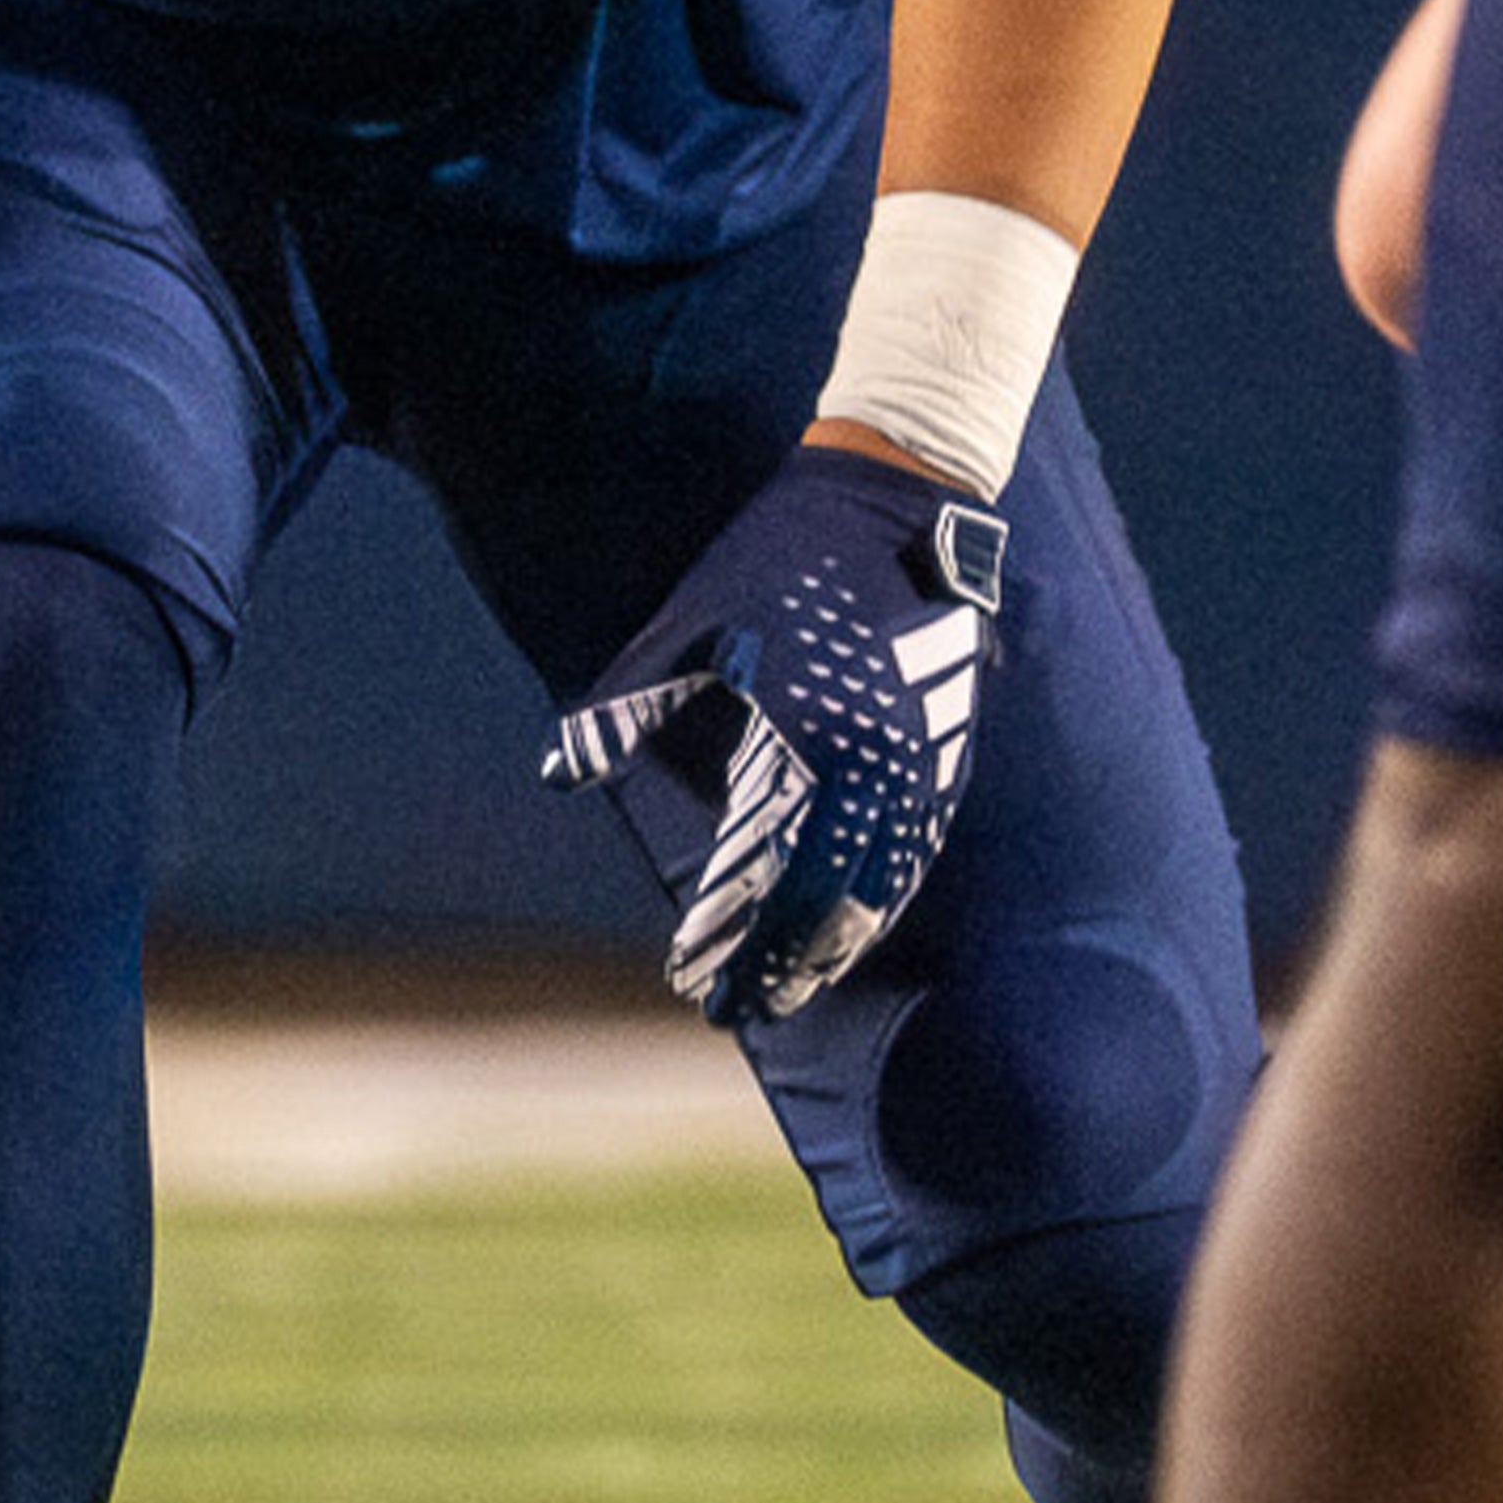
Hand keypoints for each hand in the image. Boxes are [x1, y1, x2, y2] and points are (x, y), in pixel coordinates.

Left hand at [543, 445, 1004, 1027]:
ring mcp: (918, 759)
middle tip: (739, 1006)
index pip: (763, 873)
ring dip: (834, 941)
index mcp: (801, 736)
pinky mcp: (945, 747)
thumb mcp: (684, 628)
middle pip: (827, 899)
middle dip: (780, 961)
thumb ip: (623, 708)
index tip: (695, 983)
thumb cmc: (770, 559)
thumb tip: (556, 771)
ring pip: (881, 884)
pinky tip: (853, 922)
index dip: (730, 938)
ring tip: (791, 983)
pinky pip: (914, 848)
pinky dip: (881, 896)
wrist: (888, 497)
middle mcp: (870, 762)